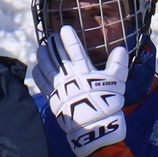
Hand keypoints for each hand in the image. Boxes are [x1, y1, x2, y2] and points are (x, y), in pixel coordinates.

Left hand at [37, 26, 129, 156]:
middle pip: (58, 56)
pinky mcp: (53, 98)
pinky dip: (38, 73)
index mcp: (84, 70)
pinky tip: (36, 68)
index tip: (64, 29)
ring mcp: (59, 87)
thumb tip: (121, 48)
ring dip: (43, 56)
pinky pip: (41, 83)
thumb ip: (119, 65)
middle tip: (50, 37)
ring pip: (47, 67)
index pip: (74, 50)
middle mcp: (69, 76)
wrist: (95, 127)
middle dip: (53, 45)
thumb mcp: (118, 82)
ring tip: (41, 48)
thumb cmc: (108, 103)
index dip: (69, 38)